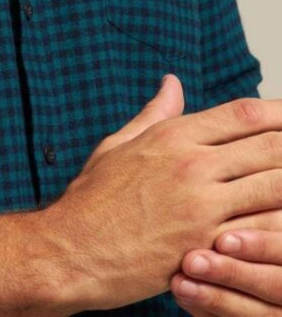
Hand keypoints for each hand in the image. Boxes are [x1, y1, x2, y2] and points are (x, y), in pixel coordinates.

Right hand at [35, 79, 281, 313]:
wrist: (71, 248)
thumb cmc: (91, 198)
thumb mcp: (117, 145)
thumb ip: (154, 114)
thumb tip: (172, 83)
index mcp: (171, 137)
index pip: (242, 114)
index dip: (278, 111)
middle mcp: (191, 165)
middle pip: (270, 146)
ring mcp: (202, 206)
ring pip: (276, 185)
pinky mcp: (208, 245)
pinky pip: (263, 229)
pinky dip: (279, 223)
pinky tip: (281, 221)